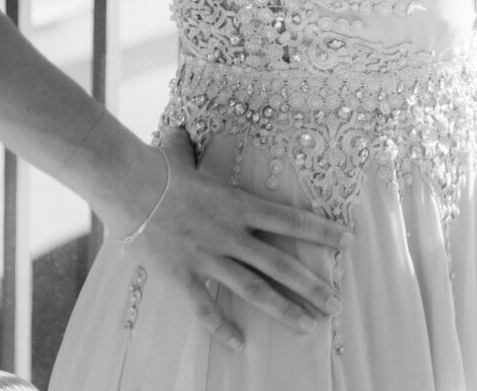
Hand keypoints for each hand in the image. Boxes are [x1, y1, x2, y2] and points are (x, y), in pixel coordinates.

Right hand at [121, 127, 346, 350]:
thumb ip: (192, 148)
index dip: (322, 232)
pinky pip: (205, 308)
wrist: (129, 187)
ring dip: (282, 308)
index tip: (348, 241)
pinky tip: (239, 343)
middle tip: (335, 302)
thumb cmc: (159, 169)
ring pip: (253, 289)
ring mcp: (208, 257)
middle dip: (311, 284)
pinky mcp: (182, 276)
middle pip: (280, 263)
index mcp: (241, 204)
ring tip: (307, 325)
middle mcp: (232, 233)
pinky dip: (221, 328)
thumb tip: (181, 132)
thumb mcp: (186, 155)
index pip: (292, 219)